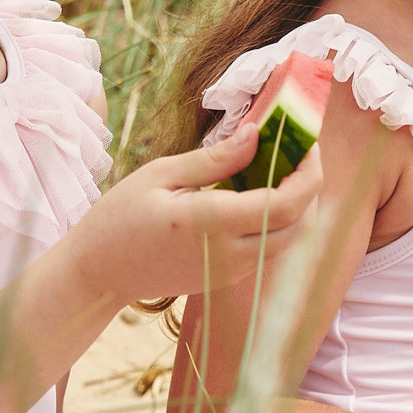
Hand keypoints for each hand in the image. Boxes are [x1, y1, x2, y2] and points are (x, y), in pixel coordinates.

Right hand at [82, 125, 321, 302]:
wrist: (100, 272)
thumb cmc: (120, 217)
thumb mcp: (160, 175)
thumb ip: (214, 158)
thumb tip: (257, 134)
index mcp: (209, 223)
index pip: (285, 204)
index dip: (309, 173)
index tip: (307, 143)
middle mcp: (228, 254)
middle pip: (300, 226)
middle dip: (312, 187)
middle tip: (301, 151)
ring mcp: (231, 272)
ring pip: (291, 241)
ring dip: (300, 206)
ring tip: (283, 168)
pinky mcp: (228, 279)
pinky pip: (270, 249)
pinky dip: (280, 221)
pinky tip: (262, 192)